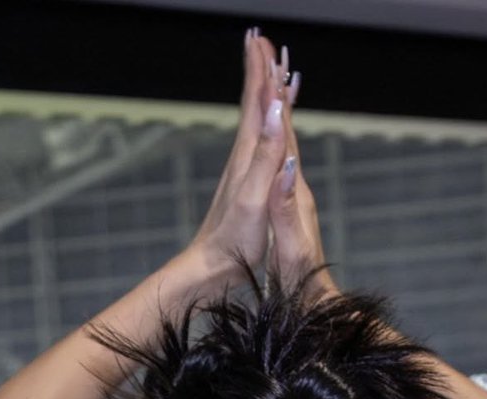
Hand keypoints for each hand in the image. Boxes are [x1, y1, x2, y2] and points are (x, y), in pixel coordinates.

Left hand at [190, 31, 294, 283]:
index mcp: (248, 158)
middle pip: (253, 106)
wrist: (210, 270)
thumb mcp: (255, 199)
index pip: (256, 104)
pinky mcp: (247, 187)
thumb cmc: (233, 241)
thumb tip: (275, 111)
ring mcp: (244, 173)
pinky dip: (267, 127)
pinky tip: (268, 130)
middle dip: (259, 73)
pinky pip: (260, 144)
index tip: (261, 40)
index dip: (261, 71)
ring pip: (256, 123)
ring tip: (269, 73)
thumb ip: (267, 156)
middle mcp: (244, 159)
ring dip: (263, 95)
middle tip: (262, 41)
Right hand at [267, 81, 336, 298]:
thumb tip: (285, 167)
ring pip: (287, 148)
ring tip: (273, 86)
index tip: (266, 68)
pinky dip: (277, 145)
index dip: (275, 107)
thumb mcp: (290, 248)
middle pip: (288, 137)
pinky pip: (283, 167)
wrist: (317, 305)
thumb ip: (285, 208)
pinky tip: (276, 143)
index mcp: (295, 197)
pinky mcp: (290, 213)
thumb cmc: (302, 283)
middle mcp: (298, 193)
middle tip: (268, 58)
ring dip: (278, 116)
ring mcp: (296, 202)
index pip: (284, 143)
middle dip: (277, 99)